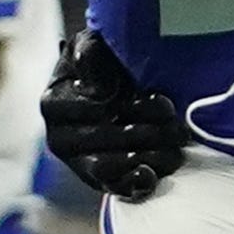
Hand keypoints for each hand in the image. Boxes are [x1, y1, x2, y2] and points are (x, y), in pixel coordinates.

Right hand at [42, 30, 189, 203]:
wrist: (116, 86)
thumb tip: (99, 89)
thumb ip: (90, 53)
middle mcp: (60, 137)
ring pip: (109, 168)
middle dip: (148, 131)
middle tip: (179, 125)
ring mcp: (78, 163)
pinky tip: (152, 176)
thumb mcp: (94, 45)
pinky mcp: (100, 182)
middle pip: (104, 139)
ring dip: (148, 157)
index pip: (92, 108)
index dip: (127, 104)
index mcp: (54, 103)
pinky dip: (134, 185)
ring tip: (177, 145)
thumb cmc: (103, 63)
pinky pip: (114, 189)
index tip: (158, 96)